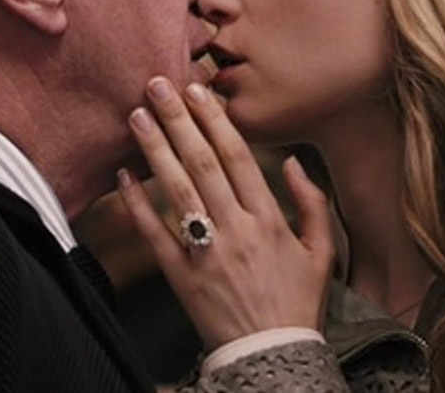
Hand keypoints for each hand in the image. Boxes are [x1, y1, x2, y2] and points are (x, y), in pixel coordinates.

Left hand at [117, 76, 333, 349]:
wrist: (273, 359)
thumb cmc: (297, 304)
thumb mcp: (322, 253)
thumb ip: (312, 204)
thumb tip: (294, 164)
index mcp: (269, 220)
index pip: (238, 157)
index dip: (215, 120)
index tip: (198, 91)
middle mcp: (236, 230)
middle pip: (202, 163)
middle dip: (178, 120)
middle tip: (156, 86)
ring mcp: (206, 252)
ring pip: (176, 190)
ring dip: (154, 149)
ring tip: (136, 116)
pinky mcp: (181, 276)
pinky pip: (154, 233)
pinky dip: (136, 203)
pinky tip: (122, 175)